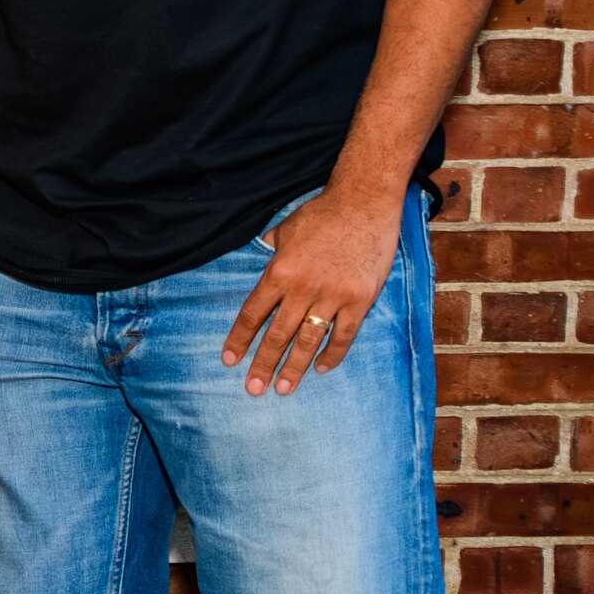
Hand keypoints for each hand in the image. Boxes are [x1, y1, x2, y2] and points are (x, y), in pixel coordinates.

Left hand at [222, 188, 395, 397]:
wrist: (364, 203)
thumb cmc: (322, 214)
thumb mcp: (285, 229)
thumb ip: (270, 251)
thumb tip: (259, 258)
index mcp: (279, 272)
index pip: (253, 314)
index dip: (239, 340)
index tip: (229, 360)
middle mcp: (303, 288)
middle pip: (277, 335)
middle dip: (263, 364)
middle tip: (253, 389)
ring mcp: (333, 296)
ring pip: (309, 341)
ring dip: (294, 367)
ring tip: (283, 388)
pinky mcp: (360, 299)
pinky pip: (344, 335)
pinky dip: (332, 354)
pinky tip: (322, 369)